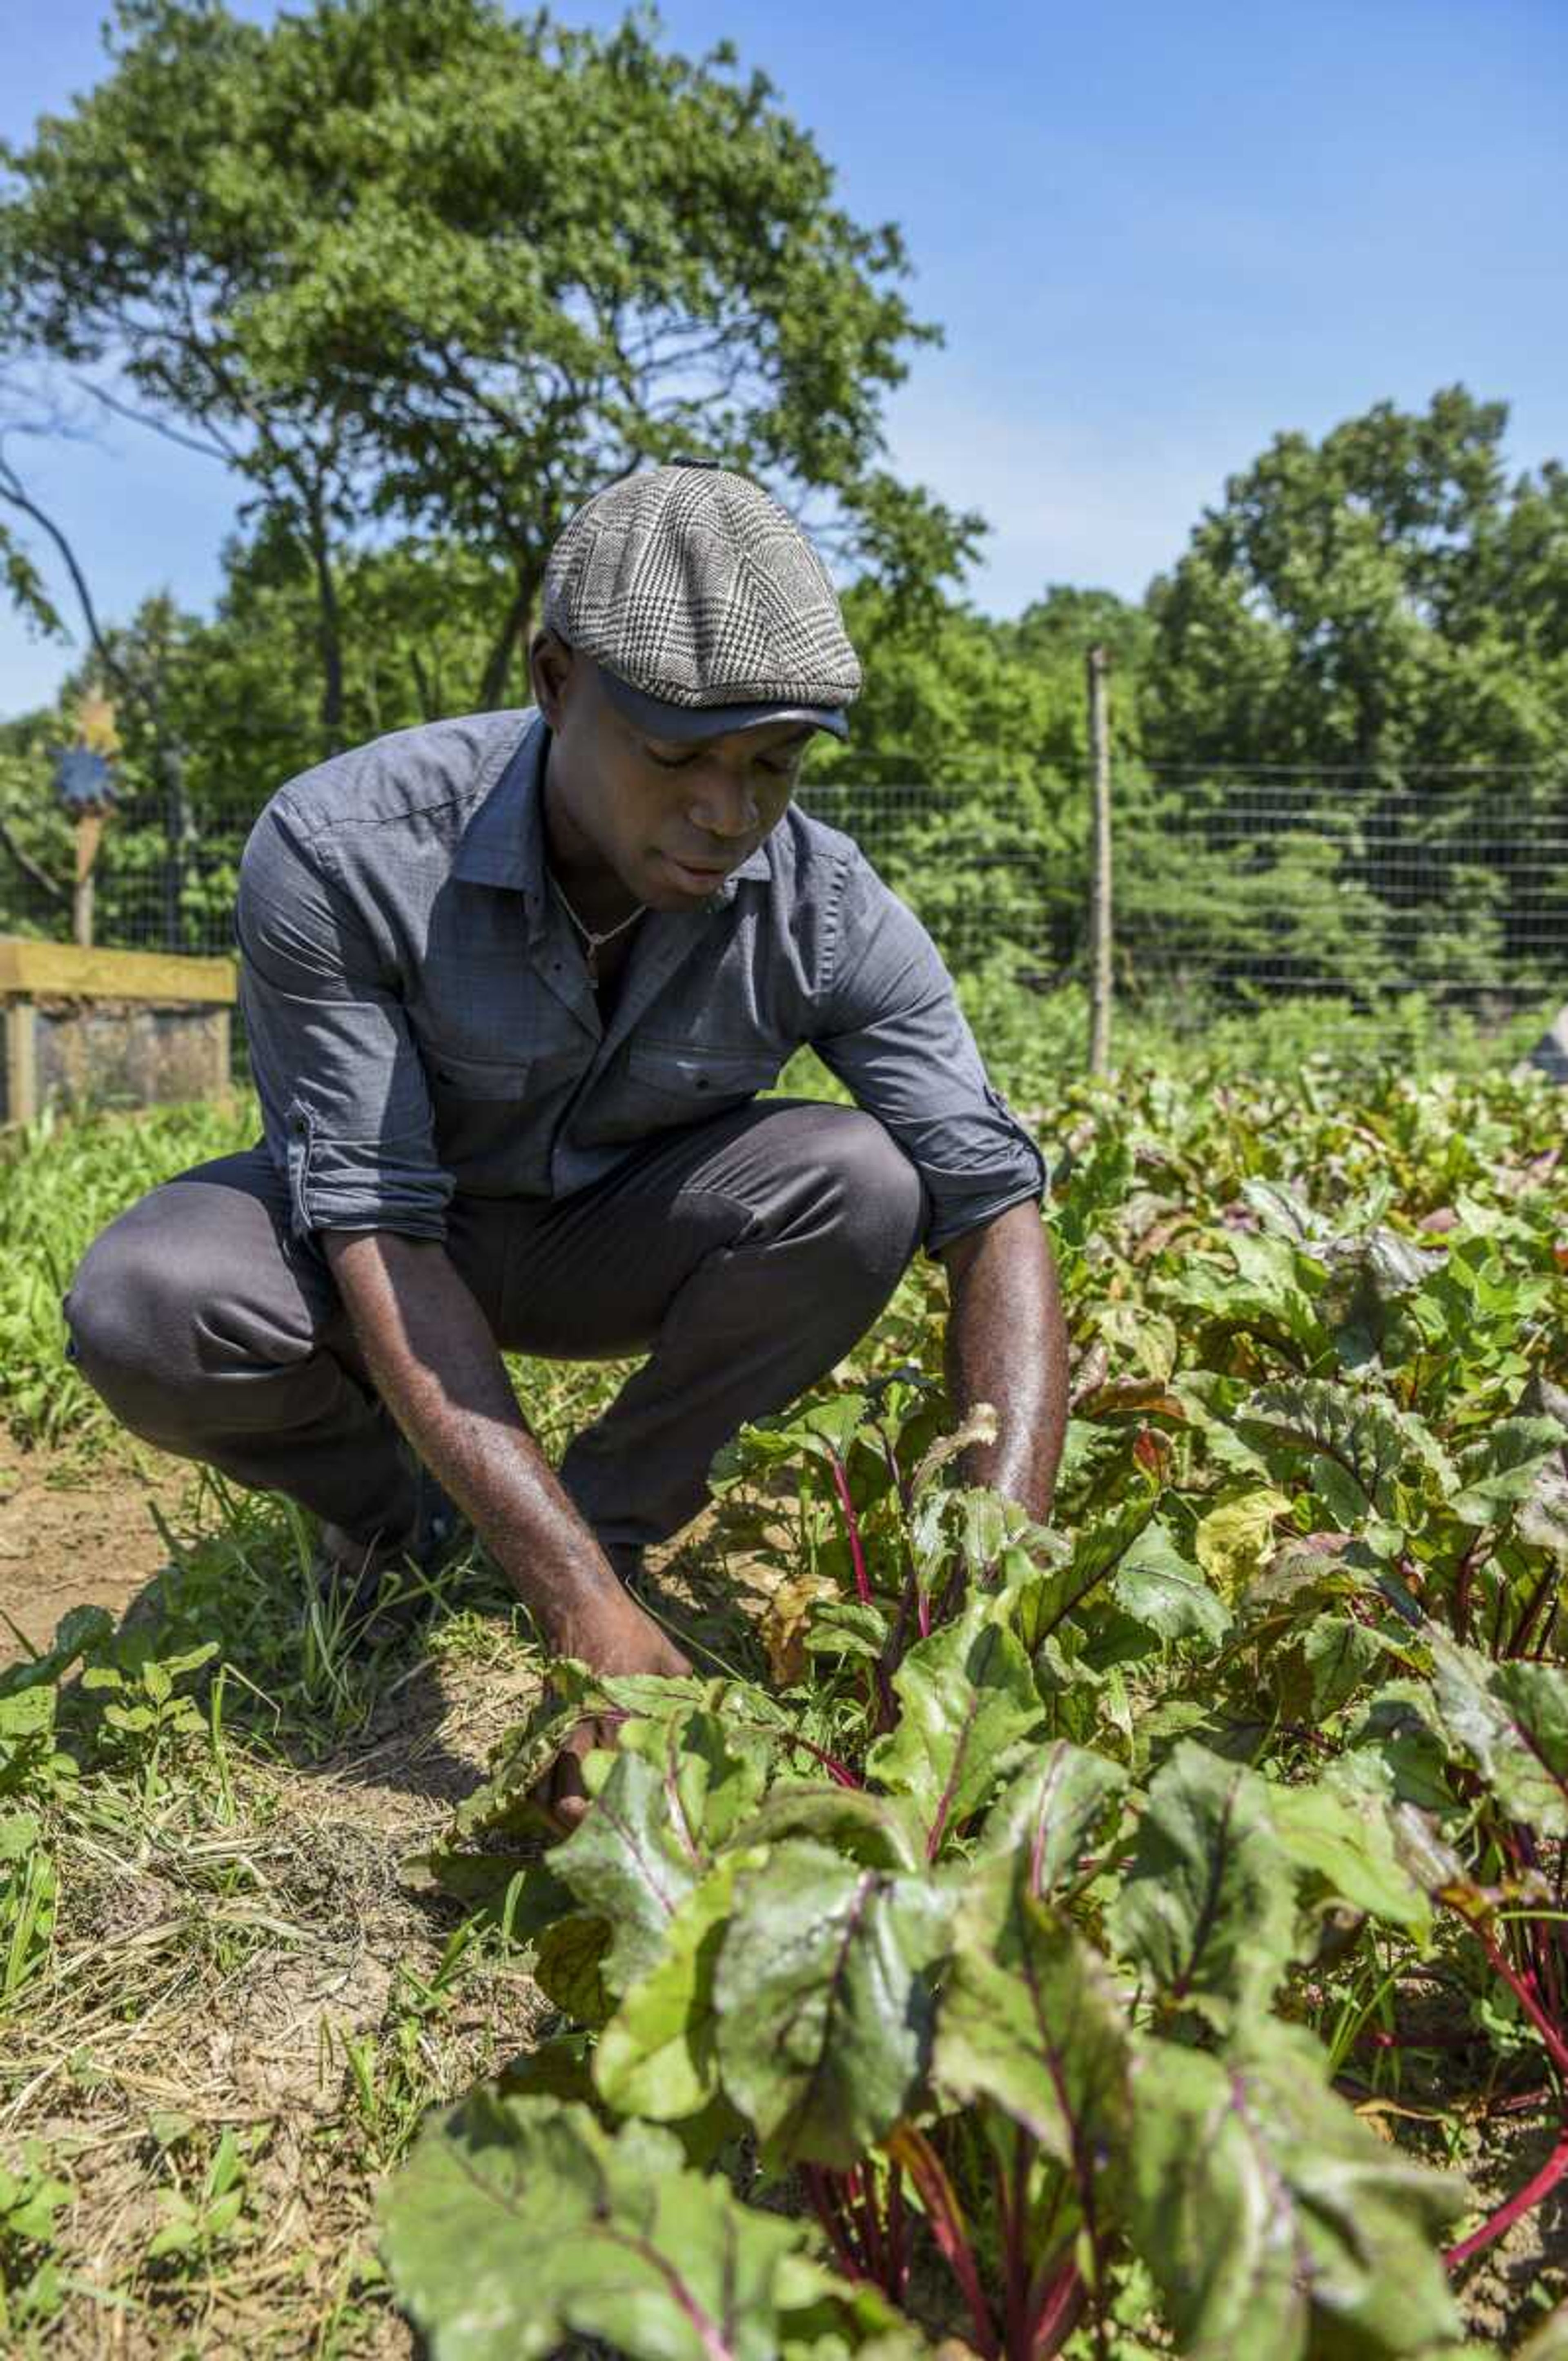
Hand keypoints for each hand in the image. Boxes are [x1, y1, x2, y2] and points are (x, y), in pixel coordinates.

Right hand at [537, 1586, 691, 1834]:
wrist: (581, 1607)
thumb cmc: (631, 1634)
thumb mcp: (669, 1662)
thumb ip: (687, 1697)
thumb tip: (715, 1726)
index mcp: (621, 1716)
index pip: (619, 1776)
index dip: (629, 1810)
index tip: (648, 1829)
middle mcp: (585, 1730)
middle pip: (570, 1800)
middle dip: (585, 1830)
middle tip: (609, 1840)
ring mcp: (558, 1731)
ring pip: (542, 1795)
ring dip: (557, 1821)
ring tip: (581, 1835)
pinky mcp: (542, 1727)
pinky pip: (531, 1775)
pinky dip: (538, 1798)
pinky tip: (556, 1809)